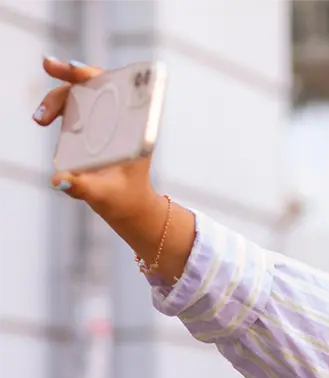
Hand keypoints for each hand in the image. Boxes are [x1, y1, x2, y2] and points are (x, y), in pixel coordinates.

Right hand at [34, 57, 159, 223]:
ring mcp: (105, 123)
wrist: (129, 206)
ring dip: (58, 98)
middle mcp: (121, 121)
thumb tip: (58, 179)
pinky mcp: (91, 130)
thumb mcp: (105, 195)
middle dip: (71, 73)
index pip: (120, 90)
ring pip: (80, 96)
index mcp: (134, 131)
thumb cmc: (125, 199)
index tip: (77, 67)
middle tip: (48, 65)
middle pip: (96, 86)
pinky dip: (57, 109)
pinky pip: (74, 110)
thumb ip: (82, 188)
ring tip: (40, 118)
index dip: (99, 75)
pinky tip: (44, 117)